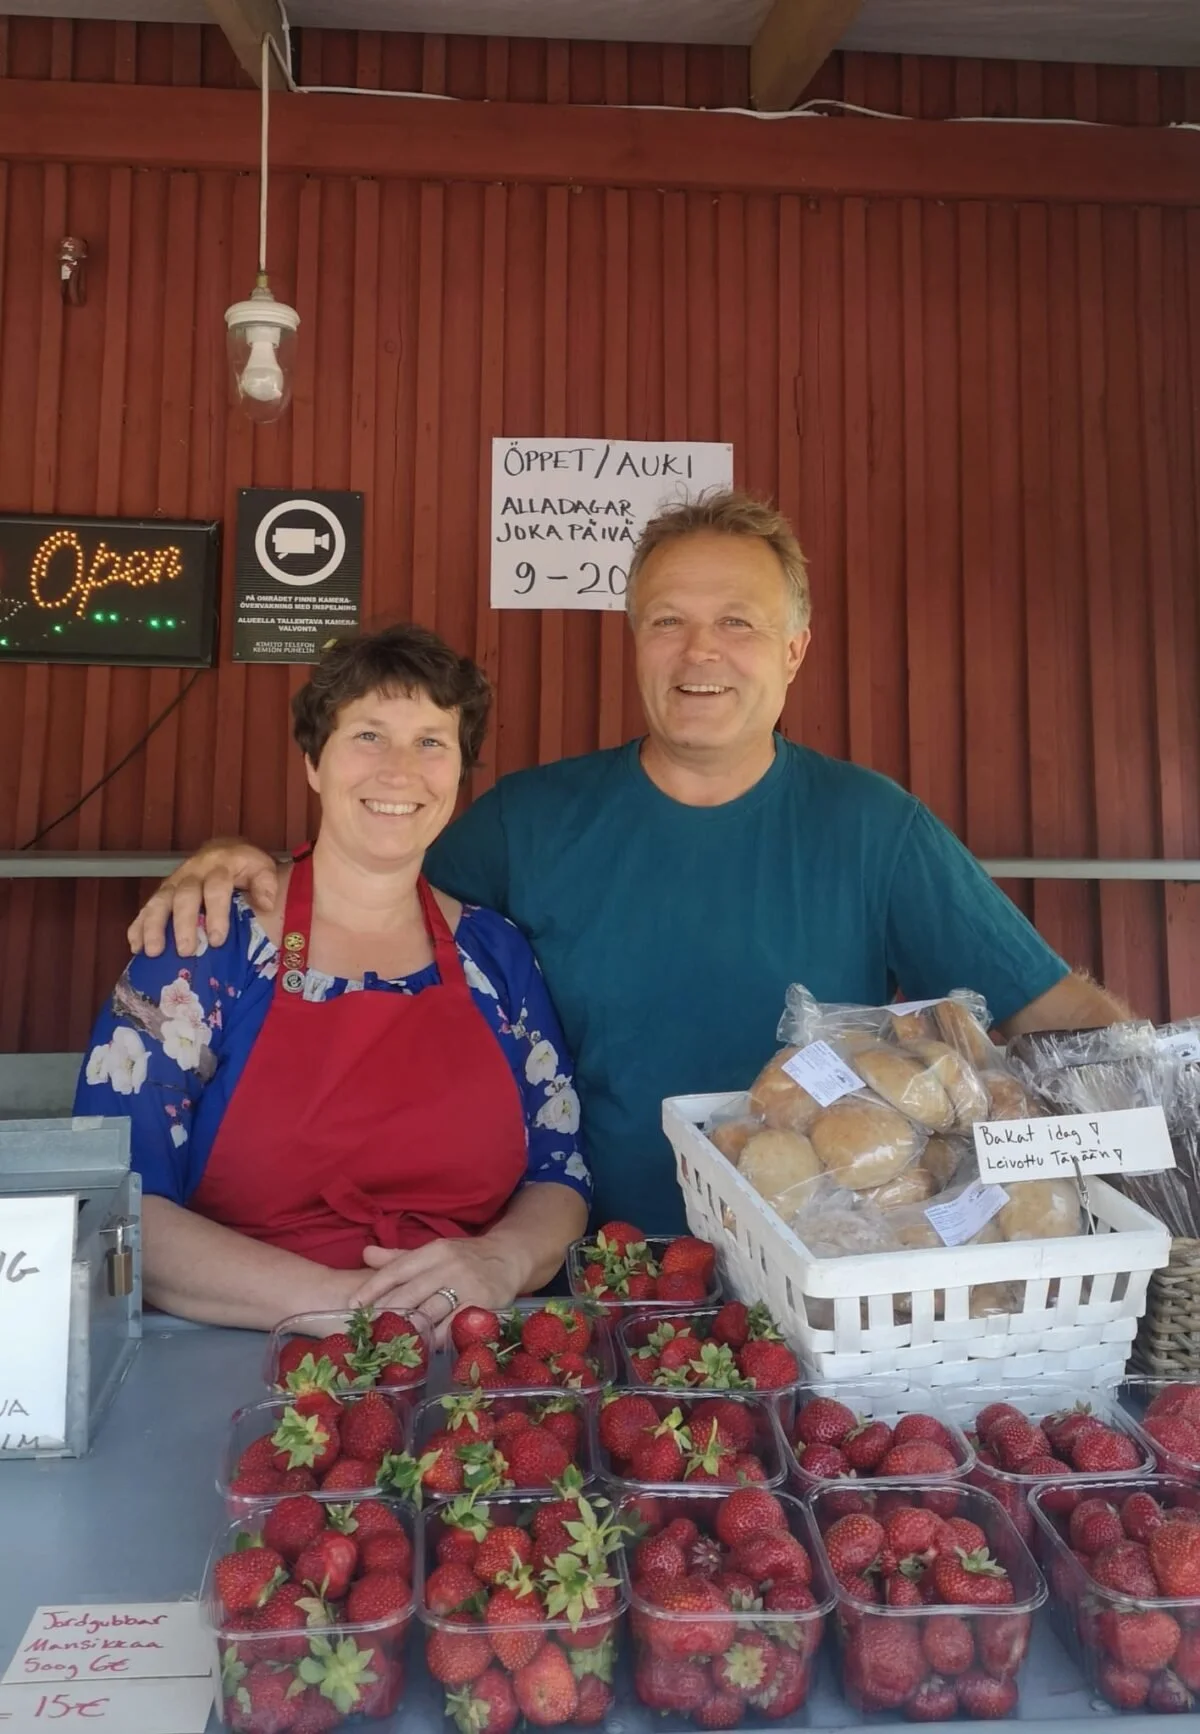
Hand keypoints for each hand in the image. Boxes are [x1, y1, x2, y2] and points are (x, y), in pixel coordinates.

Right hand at [128, 839, 279, 956]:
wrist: (223, 850)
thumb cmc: (243, 866)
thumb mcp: (260, 867)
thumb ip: (265, 883)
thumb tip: (267, 904)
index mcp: (219, 866)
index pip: (216, 887)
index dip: (216, 913)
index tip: (218, 939)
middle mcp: (193, 872)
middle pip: (184, 896)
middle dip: (183, 924)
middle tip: (185, 950)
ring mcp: (173, 882)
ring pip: (159, 901)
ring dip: (154, 927)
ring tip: (153, 951)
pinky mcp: (162, 892)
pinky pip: (145, 908)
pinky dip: (138, 926)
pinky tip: (135, 946)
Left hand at [349, 1239, 524, 1346]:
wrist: (509, 1257)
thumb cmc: (466, 1257)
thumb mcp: (435, 1251)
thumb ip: (400, 1257)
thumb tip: (365, 1254)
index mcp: (434, 1251)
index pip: (397, 1269)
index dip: (373, 1288)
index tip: (353, 1306)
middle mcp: (449, 1266)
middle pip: (410, 1293)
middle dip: (386, 1313)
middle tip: (367, 1330)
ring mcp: (467, 1286)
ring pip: (430, 1312)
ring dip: (408, 1329)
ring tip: (389, 1342)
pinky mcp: (482, 1305)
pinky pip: (452, 1327)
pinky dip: (436, 1339)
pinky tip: (423, 1346)